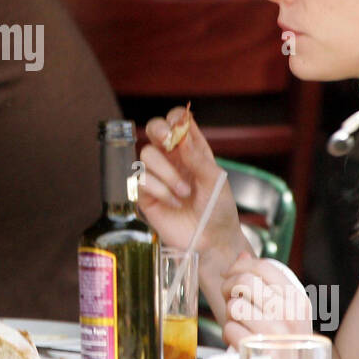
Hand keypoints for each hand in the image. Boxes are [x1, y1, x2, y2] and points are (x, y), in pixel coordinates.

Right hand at [139, 108, 249, 323]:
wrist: (210, 240)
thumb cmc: (218, 209)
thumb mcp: (215, 180)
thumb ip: (198, 157)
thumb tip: (181, 136)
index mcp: (191, 149)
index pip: (176, 121)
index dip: (175, 118)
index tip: (180, 126)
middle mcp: (171, 158)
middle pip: (153, 129)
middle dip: (159, 131)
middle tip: (168, 141)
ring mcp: (157, 175)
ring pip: (146, 154)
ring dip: (167, 173)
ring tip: (183, 192)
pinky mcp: (145, 194)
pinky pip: (141, 179)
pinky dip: (159, 190)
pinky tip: (173, 203)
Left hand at [220, 253, 311, 349]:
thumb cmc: (283, 345)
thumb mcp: (285, 313)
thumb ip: (265, 284)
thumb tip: (242, 256)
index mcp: (298, 300)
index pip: (264, 266)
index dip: (239, 266)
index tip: (230, 275)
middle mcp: (290, 313)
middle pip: (244, 281)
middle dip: (228, 288)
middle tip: (229, 301)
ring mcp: (276, 333)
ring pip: (234, 305)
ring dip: (229, 315)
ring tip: (239, 325)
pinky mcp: (260, 350)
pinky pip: (230, 329)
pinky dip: (229, 336)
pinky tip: (239, 342)